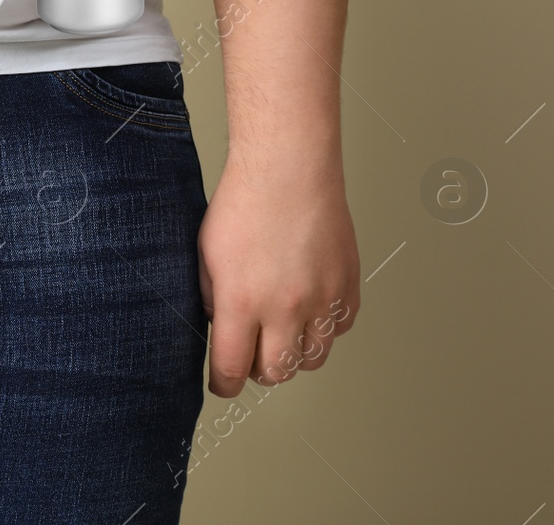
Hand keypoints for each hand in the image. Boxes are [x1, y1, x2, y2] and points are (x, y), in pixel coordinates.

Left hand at [198, 150, 359, 397]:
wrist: (288, 170)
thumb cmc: (244, 203)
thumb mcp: (206, 254)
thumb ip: (211, 297)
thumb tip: (220, 325)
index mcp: (242, 302)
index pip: (232, 369)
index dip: (224, 384)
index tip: (222, 384)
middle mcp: (285, 308)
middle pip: (277, 371)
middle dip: (259, 370)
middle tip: (251, 355)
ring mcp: (321, 299)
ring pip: (313, 357)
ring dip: (294, 353)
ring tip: (280, 332)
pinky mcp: (347, 286)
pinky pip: (340, 328)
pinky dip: (324, 328)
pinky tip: (308, 309)